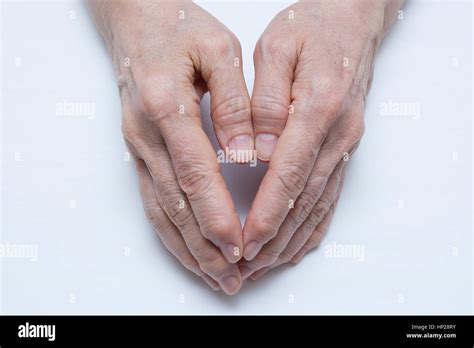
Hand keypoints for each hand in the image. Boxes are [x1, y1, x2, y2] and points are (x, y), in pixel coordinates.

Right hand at [87, 0, 254, 293]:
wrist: (137, 21)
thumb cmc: (180, 29)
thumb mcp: (218, 50)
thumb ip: (233, 102)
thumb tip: (243, 152)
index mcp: (167, 106)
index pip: (194, 171)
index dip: (216, 213)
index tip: (237, 244)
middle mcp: (146, 133)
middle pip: (175, 202)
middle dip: (204, 245)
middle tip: (230, 277)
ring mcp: (138, 146)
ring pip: (161, 208)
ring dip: (187, 247)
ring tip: (213, 275)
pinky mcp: (139, 152)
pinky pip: (153, 200)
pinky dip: (171, 231)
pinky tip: (187, 249)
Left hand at [240, 0, 402, 278]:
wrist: (350, 21)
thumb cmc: (311, 28)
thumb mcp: (277, 49)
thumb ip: (267, 101)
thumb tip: (260, 149)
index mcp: (318, 106)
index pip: (289, 171)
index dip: (267, 210)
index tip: (247, 239)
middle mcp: (337, 132)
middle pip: (304, 197)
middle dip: (275, 235)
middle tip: (249, 264)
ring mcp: (345, 143)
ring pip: (318, 203)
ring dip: (292, 237)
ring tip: (266, 262)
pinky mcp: (344, 148)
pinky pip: (330, 195)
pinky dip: (313, 224)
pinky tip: (298, 243)